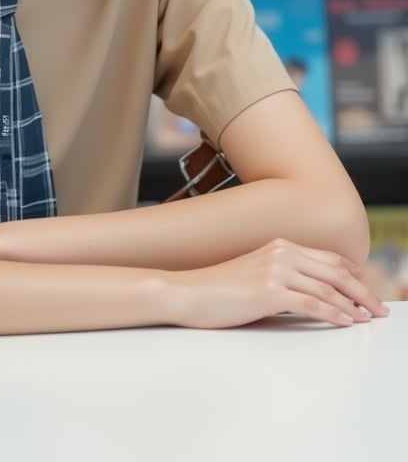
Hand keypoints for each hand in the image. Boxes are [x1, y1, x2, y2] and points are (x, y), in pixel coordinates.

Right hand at [162, 238, 389, 328]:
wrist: (188, 292)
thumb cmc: (219, 288)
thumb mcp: (255, 274)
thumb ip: (283, 276)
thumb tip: (311, 293)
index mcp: (279, 245)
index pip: (329, 258)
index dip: (354, 274)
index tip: (369, 290)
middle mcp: (281, 252)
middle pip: (336, 271)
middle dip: (363, 291)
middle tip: (379, 308)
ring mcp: (275, 270)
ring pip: (328, 288)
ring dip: (354, 305)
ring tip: (369, 318)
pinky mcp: (269, 291)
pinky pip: (312, 304)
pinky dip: (334, 314)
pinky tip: (346, 322)